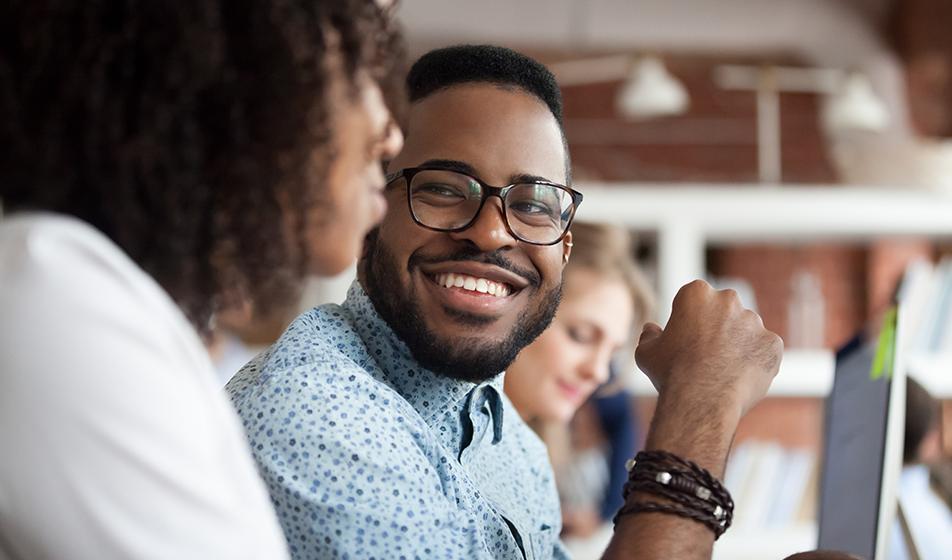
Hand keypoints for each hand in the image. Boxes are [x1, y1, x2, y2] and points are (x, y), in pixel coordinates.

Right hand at [635, 280, 782, 416]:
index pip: (695, 299)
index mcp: (696, 293)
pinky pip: (764, 350)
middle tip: (706, 354)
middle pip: (724, 310)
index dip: (689, 319)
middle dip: (717, 326)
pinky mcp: (773, 343)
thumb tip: (651, 329)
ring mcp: (754, 321)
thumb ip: (649, 336)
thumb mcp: (646, 352)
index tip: (686, 338)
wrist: (702, 400)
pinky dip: (756, 361)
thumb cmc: (670, 373)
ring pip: (746, 330)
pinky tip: (740, 378)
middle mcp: (728, 300)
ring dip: (738, 344)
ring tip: (723, 371)